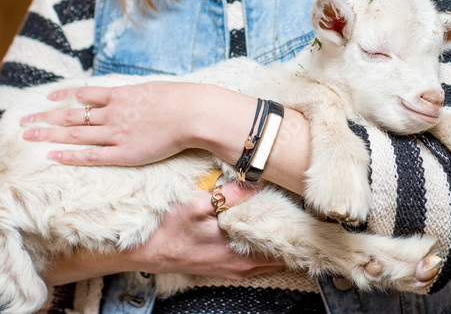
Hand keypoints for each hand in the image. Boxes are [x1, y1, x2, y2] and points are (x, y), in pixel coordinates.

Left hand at [20, 81, 217, 165]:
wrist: (192, 113)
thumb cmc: (181, 100)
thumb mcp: (155, 90)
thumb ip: (140, 95)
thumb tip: (136, 96)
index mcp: (121, 95)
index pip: (84, 95)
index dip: (64, 97)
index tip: (47, 99)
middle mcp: (112, 113)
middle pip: (71, 115)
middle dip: (46, 118)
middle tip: (24, 122)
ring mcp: (116, 133)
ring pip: (75, 133)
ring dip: (49, 134)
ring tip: (28, 136)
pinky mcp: (124, 152)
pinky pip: (91, 155)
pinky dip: (70, 155)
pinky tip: (53, 156)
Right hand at [42, 181, 284, 284]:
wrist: (139, 253)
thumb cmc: (165, 230)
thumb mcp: (194, 205)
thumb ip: (227, 195)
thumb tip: (255, 182)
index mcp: (239, 253)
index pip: (281, 247)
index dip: (297, 229)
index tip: (311, 213)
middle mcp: (241, 266)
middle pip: (279, 252)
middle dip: (291, 233)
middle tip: (305, 211)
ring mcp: (233, 268)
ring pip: (267, 255)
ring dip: (277, 237)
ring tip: (289, 215)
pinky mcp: (224, 266)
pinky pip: (254, 258)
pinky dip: (262, 243)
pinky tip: (262, 226)